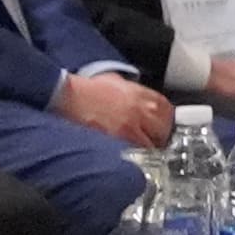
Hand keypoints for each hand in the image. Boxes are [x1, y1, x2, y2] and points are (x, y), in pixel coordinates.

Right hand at [55, 67, 174, 148]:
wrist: (68, 96)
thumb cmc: (86, 90)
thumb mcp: (116, 82)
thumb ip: (133, 91)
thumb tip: (142, 100)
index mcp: (139, 93)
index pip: (166, 108)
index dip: (166, 118)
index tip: (163, 123)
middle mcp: (138, 109)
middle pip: (163, 128)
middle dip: (161, 135)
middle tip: (156, 139)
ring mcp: (129, 126)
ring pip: (151, 143)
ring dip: (149, 146)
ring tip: (143, 148)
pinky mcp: (117, 138)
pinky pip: (134, 150)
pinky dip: (134, 153)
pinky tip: (130, 152)